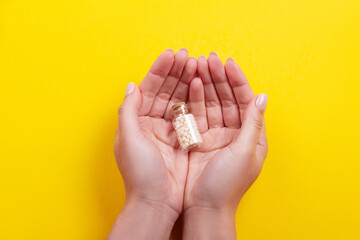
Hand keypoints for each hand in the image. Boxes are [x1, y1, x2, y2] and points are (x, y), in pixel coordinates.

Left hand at [108, 49, 196, 238]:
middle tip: (188, 55)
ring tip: (197, 64)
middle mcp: (152, 123)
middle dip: (175, 72)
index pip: (148, 89)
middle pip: (165, 91)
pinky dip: (196, 100)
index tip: (171, 55)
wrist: (157, 202)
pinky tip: (201, 86)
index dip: (159, 71)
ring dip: (186, 81)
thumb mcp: (127, 140)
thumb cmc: (139, 175)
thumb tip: (133, 86)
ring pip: (178, 100)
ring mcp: (169, 130)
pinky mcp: (184, 140)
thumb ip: (128, 111)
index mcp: (136, 121)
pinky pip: (190, 114)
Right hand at [183, 52, 267, 238]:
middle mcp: (234, 133)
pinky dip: (194, 99)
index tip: (228, 63)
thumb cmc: (227, 185)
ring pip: (211, 102)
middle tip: (209, 58)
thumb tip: (262, 97)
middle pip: (227, 98)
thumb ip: (253, 124)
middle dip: (219, 77)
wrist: (203, 208)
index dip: (238, 80)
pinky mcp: (198, 138)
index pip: (246, 100)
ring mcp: (215, 134)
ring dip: (206, 84)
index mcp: (251, 136)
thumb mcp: (245, 152)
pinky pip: (197, 114)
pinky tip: (191, 84)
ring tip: (198, 65)